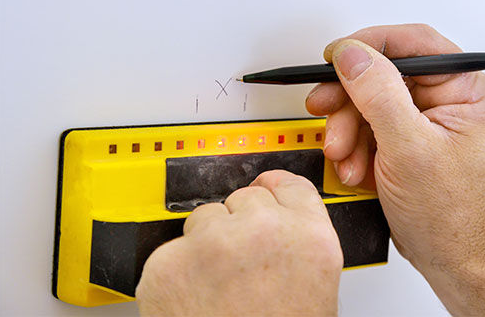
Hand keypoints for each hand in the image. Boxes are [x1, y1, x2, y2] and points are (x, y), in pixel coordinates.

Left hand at [136, 170, 342, 316]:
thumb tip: (282, 218)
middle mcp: (262, 230)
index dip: (273, 190)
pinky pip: (171, 250)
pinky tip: (194, 300)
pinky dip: (176, 272)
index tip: (263, 189)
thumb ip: (302, 242)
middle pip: (244, 198)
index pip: (288, 184)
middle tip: (241, 268)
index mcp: (308, 237)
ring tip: (217, 290)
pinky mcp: (168, 263)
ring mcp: (212, 244)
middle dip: (239, 226)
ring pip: (204, 219)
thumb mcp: (317, 287)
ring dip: (206, 247)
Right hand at [306, 24, 484, 315]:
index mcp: (466, 90)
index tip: (336, 56)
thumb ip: (379, 95)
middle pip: (384, 74)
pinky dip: (353, 146)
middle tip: (327, 111)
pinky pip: (368, 127)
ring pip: (370, 102)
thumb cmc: (452, 214)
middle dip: (351, 100)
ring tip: (344, 156)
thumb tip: (352, 54)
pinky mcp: (406, 141)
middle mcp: (448, 100)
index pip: (414, 44)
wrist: (451, 260)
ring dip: (348, 129)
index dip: (369, 45)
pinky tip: (354, 168)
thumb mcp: (410, 149)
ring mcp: (425, 121)